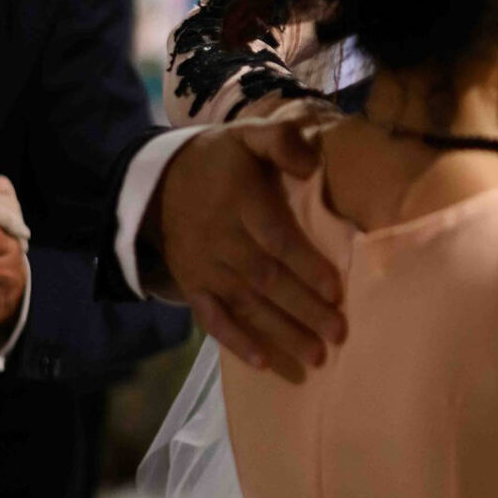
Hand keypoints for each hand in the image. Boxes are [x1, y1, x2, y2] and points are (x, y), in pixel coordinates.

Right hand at [154, 100, 345, 381]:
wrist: (159, 181)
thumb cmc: (220, 160)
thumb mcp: (248, 135)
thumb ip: (281, 142)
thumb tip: (312, 163)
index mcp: (240, 204)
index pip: (277, 239)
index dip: (306, 266)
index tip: (336, 290)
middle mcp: (222, 242)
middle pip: (266, 281)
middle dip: (303, 310)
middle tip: (338, 334)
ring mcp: (205, 269)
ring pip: (246, 305)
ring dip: (281, 332)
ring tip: (315, 356)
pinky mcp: (193, 286)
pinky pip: (212, 319)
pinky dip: (236, 341)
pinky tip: (263, 362)